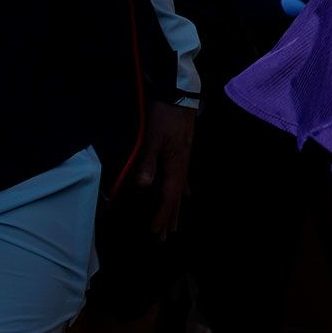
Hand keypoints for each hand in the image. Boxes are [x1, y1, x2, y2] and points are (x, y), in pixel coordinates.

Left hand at [131, 103, 195, 237]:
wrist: (178, 95)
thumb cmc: (164, 115)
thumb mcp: (153, 137)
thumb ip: (148, 161)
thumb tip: (144, 185)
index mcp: (175, 165)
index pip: (168, 197)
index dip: (162, 216)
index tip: (155, 232)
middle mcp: (181, 166)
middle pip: (176, 198)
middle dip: (169, 218)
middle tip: (164, 238)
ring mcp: (184, 159)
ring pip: (180, 190)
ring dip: (175, 208)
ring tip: (175, 224)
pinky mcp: (183, 151)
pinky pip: (184, 178)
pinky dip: (183, 189)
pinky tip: (187, 194)